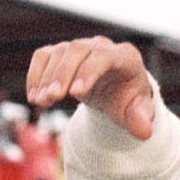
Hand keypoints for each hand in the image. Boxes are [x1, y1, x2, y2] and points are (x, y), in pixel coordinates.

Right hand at [26, 35, 157, 138]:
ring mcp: (80, 47)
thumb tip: (144, 132)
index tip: (76, 93)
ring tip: (41, 101)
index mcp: (125, 57)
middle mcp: (101, 46)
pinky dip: (36, 75)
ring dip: (46, 77)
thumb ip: (141, 120)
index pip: (105, 56)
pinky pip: (44, 56)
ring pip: (59, 53)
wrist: (116, 93)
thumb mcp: (137, 111)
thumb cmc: (128, 100)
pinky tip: (34, 95)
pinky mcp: (62, 53)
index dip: (89, 71)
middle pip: (77, 50)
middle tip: (52, 97)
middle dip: (63, 74)